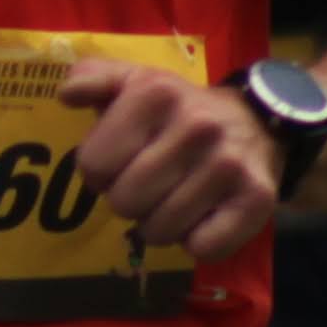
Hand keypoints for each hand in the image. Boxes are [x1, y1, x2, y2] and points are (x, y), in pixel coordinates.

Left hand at [59, 63, 275, 268]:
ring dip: (160, 224)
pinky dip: (197, 241)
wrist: (259, 122)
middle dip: (129, 200)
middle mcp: (195, 127)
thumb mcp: (137, 81)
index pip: (93, 165)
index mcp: (155, 94)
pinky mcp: (256, 200)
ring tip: (176, 197)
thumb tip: (66, 93)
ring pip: (159, 231)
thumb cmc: (181, 109)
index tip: (120, 163)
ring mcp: (228, 165)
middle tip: (149, 184)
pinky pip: (202, 248)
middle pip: (124, 202)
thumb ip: (94, 78)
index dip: (100, 172)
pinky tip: (204, 214)